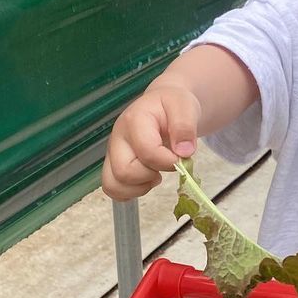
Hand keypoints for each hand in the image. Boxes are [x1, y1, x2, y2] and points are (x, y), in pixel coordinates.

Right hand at [102, 84, 201, 200]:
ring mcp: (112, 153)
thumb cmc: (172, 105)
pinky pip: (112, 189)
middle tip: (165, 166)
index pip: (146, 151)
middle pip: (124, 172)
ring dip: (138, 188)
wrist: (162, 104)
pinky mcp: (113, 164)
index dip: (167, 161)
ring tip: (155, 175)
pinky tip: (146, 181)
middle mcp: (117, 137)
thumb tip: (184, 153)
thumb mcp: (185, 106)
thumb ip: (185, 127)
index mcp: (134, 120)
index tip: (180, 156)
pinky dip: (130, 192)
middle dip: (150, 176)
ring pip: (113, 184)